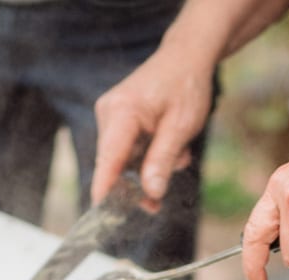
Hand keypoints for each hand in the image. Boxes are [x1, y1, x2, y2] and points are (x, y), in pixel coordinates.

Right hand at [91, 46, 212, 209]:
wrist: (186, 58)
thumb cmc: (186, 87)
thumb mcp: (180, 128)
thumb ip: (162, 161)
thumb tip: (149, 193)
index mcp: (122, 112)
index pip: (108, 158)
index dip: (104, 188)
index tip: (101, 213)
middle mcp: (109, 113)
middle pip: (114, 164)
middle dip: (139, 182)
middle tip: (158, 201)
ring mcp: (111, 116)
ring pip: (124, 160)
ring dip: (150, 167)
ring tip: (178, 155)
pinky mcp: (117, 120)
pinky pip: (128, 150)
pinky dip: (148, 156)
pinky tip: (169, 147)